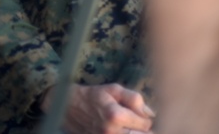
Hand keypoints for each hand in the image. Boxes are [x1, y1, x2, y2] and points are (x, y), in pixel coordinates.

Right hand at [41, 83, 155, 133]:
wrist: (67, 106)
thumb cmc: (92, 96)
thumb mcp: (113, 89)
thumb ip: (134, 99)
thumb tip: (151, 114)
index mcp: (116, 116)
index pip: (146, 124)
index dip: (146, 119)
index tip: (140, 114)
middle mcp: (111, 132)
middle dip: (143, 130)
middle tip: (137, 123)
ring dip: (135, 133)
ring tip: (130, 127)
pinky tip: (121, 131)